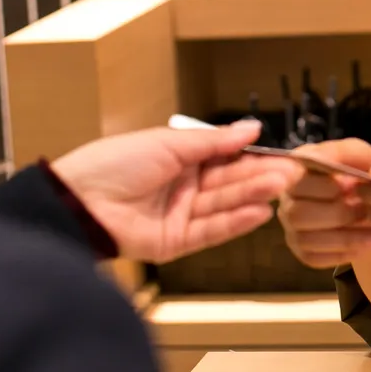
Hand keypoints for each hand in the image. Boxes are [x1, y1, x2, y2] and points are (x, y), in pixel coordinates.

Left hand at [50, 121, 297, 264]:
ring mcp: (179, 215)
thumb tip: (251, 128)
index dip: (252, 156)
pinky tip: (260, 212)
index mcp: (178, 158)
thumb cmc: (115, 163)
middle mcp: (182, 186)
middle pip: (228, 182)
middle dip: (259, 176)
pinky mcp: (175, 243)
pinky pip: (211, 231)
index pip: (224, 157)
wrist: (78, 202)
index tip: (282, 154)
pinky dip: (236, 222)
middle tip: (291, 172)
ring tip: (281, 187)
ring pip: (223, 205)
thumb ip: (214, 141)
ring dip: (253, 196)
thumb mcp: (169, 143)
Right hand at [277, 138, 370, 268]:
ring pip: (306, 239)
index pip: (294, 180)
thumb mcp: (360, 156)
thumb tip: (335, 166)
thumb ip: (349, 153)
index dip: (322, 186)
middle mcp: (287, 198)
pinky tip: (365, 244)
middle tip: (366, 210)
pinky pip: (314, 258)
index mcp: (295, 169)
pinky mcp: (302, 250)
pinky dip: (342, 253)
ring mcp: (291, 226)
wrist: (370, 199)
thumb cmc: (361, 172)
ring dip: (345, 237)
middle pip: (297, 213)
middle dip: (337, 214)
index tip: (350, 186)